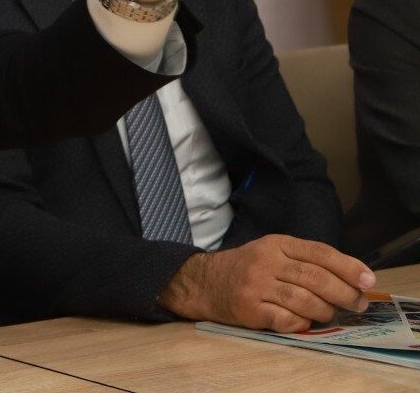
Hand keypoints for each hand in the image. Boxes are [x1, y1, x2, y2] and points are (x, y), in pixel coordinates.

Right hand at [159, 234, 376, 332]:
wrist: (201, 282)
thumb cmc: (245, 268)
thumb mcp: (271, 252)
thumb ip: (303, 259)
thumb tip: (348, 278)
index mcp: (276, 243)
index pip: (319, 252)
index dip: (348, 267)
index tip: (368, 280)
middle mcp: (265, 262)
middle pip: (316, 278)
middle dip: (344, 293)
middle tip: (356, 304)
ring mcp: (256, 286)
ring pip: (304, 301)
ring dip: (324, 311)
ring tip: (329, 315)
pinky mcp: (248, 309)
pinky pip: (285, 320)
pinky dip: (301, 325)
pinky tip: (303, 323)